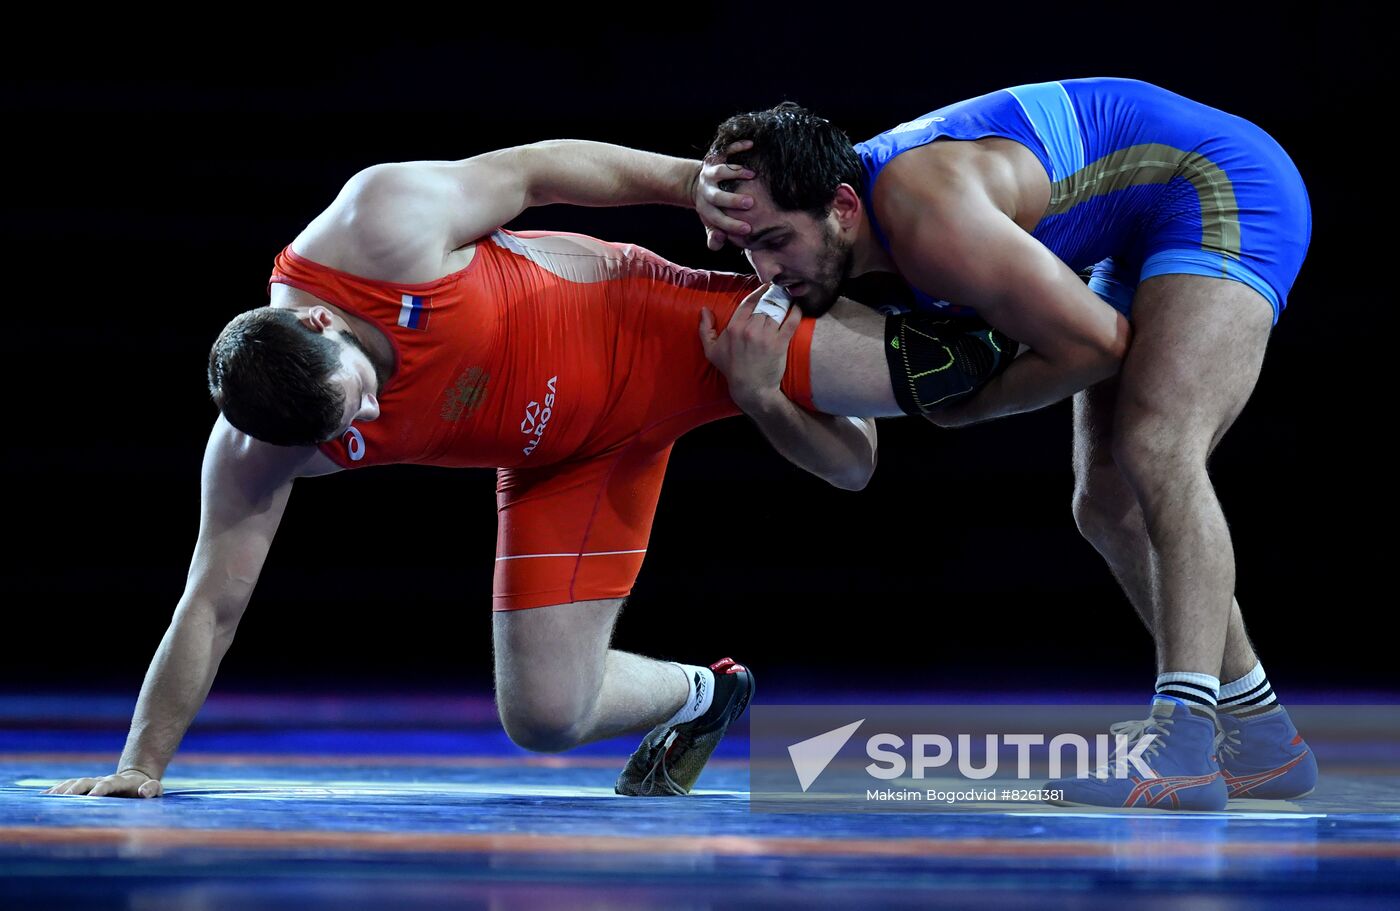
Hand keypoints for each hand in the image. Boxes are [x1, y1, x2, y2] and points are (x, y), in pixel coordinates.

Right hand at [43, 768, 162, 797]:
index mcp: (120, 782)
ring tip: (48, 797)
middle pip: (87, 781)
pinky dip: (57, 790)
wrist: (135, 780)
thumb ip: (152, 789)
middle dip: (76, 788)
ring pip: (75, 783)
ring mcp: (93, 783)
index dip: (102, 788)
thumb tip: (144, 792)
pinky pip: (69, 787)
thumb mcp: (154, 789)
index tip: (93, 796)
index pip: (109, 784)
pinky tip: (43, 796)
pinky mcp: (85, 787)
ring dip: (62, 789)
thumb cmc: (145, 789)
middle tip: (66, 797)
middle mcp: (103, 780)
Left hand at [695, 139, 755, 250]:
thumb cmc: (712, 207)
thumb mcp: (711, 223)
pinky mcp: (715, 157)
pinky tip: (751, 144)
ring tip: (753, 175)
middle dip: (732, 200)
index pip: (717, 219)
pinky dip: (737, 146)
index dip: (731, 225)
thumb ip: (714, 237)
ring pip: (720, 172)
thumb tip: (720, 239)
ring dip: (735, 172)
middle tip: (750, 203)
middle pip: (717, 196)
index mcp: (706, 208)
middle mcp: (707, 190)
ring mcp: (710, 172)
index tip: (748, 229)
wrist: (698, 184)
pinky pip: (725, 150)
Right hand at [699, 283, 801, 410]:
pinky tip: (797, 307)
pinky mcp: (779, 344)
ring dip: (783, 303)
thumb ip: (705, 329)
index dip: (758, 292)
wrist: (751, 389)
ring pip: (776, 311)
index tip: (765, 287)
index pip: (748, 302)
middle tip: (778, 293)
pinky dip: (796, 312)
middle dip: (771, 299)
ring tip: (787, 298)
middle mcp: (749, 330)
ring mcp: (765, 337)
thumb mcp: (711, 351)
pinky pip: (790, 322)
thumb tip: (704, 310)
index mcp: (734, 328)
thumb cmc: (731, 369)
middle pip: (764, 306)